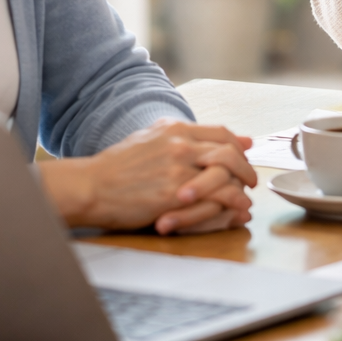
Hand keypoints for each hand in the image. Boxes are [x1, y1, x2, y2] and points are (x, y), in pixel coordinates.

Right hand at [38, 120, 258, 234]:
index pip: (221, 133)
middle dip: (246, 168)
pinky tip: (235, 211)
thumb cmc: (117, 167)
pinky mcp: (175, 195)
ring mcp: (179, 169)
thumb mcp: (150, 139)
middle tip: (251, 181)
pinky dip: (232, 204)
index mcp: (174, 129)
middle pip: (230, 152)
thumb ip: (184, 136)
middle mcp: (180, 145)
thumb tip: (208, 136)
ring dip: (242, 188)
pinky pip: (216, 197)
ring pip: (227, 174)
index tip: (244, 158)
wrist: (90, 187)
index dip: (239, 146)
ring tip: (245, 199)